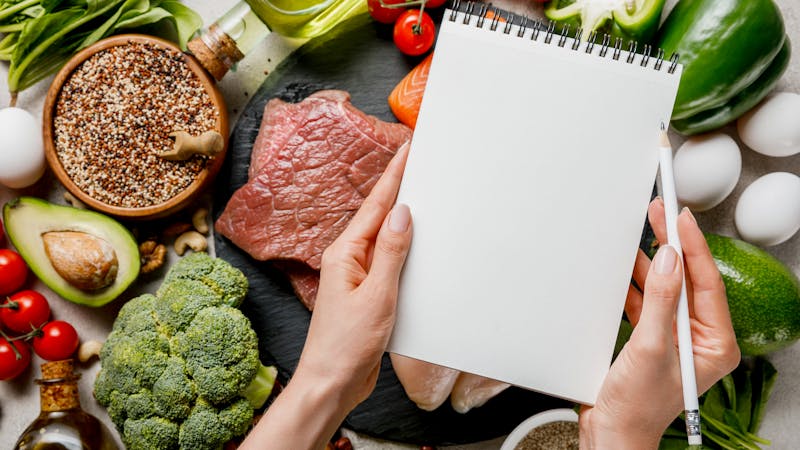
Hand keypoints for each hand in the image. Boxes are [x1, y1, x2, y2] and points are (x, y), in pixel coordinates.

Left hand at [240, 143, 411, 449]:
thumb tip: (402, 213)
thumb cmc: (346, 345)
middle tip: (420, 163)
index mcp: (345, 254)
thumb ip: (390, 253)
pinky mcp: (368, 294)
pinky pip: (390, 263)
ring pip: (386, 240)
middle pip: (380, 217)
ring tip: (425, 196)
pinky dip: (405, 250)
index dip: (394, 175)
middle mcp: (349, 260)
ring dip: (404, 219)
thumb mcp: (376, 295)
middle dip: (401, 189)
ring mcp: (358, 277)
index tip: (407, 149)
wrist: (332, 383)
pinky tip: (419, 248)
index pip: (375, 206)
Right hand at [579, 198, 740, 448]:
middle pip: (686, 279)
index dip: (692, 246)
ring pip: (665, 286)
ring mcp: (674, 336)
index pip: (707, 282)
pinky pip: (646, 300)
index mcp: (714, 343)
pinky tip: (626, 265)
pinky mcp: (651, 337)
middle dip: (672, 246)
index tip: (680, 217)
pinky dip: (635, 282)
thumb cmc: (637, 405)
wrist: (610, 431)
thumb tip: (669, 260)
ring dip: (651, 261)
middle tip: (660, 212)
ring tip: (643, 229)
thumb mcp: (651, 347)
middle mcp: (698, 338)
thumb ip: (659, 300)